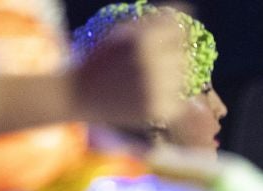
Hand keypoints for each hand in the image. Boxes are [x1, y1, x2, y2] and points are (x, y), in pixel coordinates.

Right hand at [70, 19, 189, 130]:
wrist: (78, 94)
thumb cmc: (100, 60)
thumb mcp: (121, 33)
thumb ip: (152, 22)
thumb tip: (184, 8)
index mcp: (142, 40)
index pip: (177, 29)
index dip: (172, 33)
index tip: (164, 40)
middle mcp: (152, 63)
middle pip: (182, 53)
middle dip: (170, 55)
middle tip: (148, 64)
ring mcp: (157, 89)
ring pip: (183, 77)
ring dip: (170, 76)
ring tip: (144, 81)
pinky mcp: (160, 110)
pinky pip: (180, 100)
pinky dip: (169, 97)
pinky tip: (148, 95)